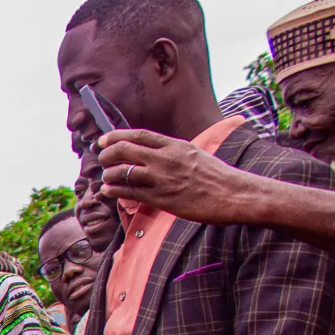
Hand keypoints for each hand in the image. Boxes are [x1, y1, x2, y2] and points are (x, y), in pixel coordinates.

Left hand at [97, 129, 254, 224]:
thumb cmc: (215, 176)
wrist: (232, 194)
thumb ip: (171, 152)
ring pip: (122, 172)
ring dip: (108, 174)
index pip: (138, 135)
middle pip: (124, 150)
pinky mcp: (160, 198)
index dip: (116, 136)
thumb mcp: (193, 153)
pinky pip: (128, 193)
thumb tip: (150, 153)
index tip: (103, 140)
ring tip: (105, 177)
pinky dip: (113, 190)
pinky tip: (108, 190)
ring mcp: (161, 179)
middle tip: (102, 159)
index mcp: (175, 145)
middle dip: (107, 154)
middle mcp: (165, 159)